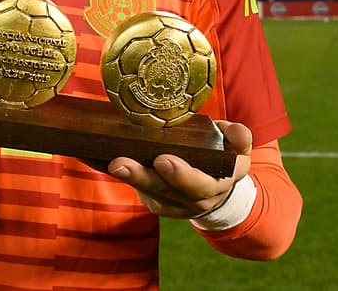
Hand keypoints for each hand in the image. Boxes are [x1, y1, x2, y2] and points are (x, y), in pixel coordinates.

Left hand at [105, 120, 253, 218]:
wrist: (218, 188)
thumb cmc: (223, 157)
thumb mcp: (237, 147)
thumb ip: (238, 138)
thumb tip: (237, 133)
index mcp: (220, 183)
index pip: (202, 183)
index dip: (182, 175)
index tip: (163, 160)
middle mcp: (197, 199)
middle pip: (167, 191)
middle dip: (145, 177)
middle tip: (122, 163)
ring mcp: (176, 204)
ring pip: (150, 192)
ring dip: (129, 178)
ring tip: (110, 162)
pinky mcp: (159, 202)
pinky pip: (139, 191)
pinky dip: (121, 177)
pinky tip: (99, 160)